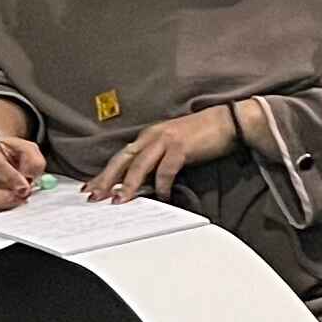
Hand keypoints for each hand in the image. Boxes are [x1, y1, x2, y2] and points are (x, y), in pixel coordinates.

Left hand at [85, 100, 263, 202]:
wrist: (230, 121)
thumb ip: (157, 158)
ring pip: (139, 165)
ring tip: (119, 200)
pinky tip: (162, 196)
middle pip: (123, 159)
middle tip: (94, 195)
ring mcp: (166, 140)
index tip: (92, 187)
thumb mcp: (174, 144)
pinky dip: (162, 185)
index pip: (121, 156)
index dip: (105, 172)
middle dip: (106, 179)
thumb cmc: (204, 134)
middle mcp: (153, 136)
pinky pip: (166, 170)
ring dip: (127, 184)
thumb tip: (143, 181)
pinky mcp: (181, 147)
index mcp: (149, 135)